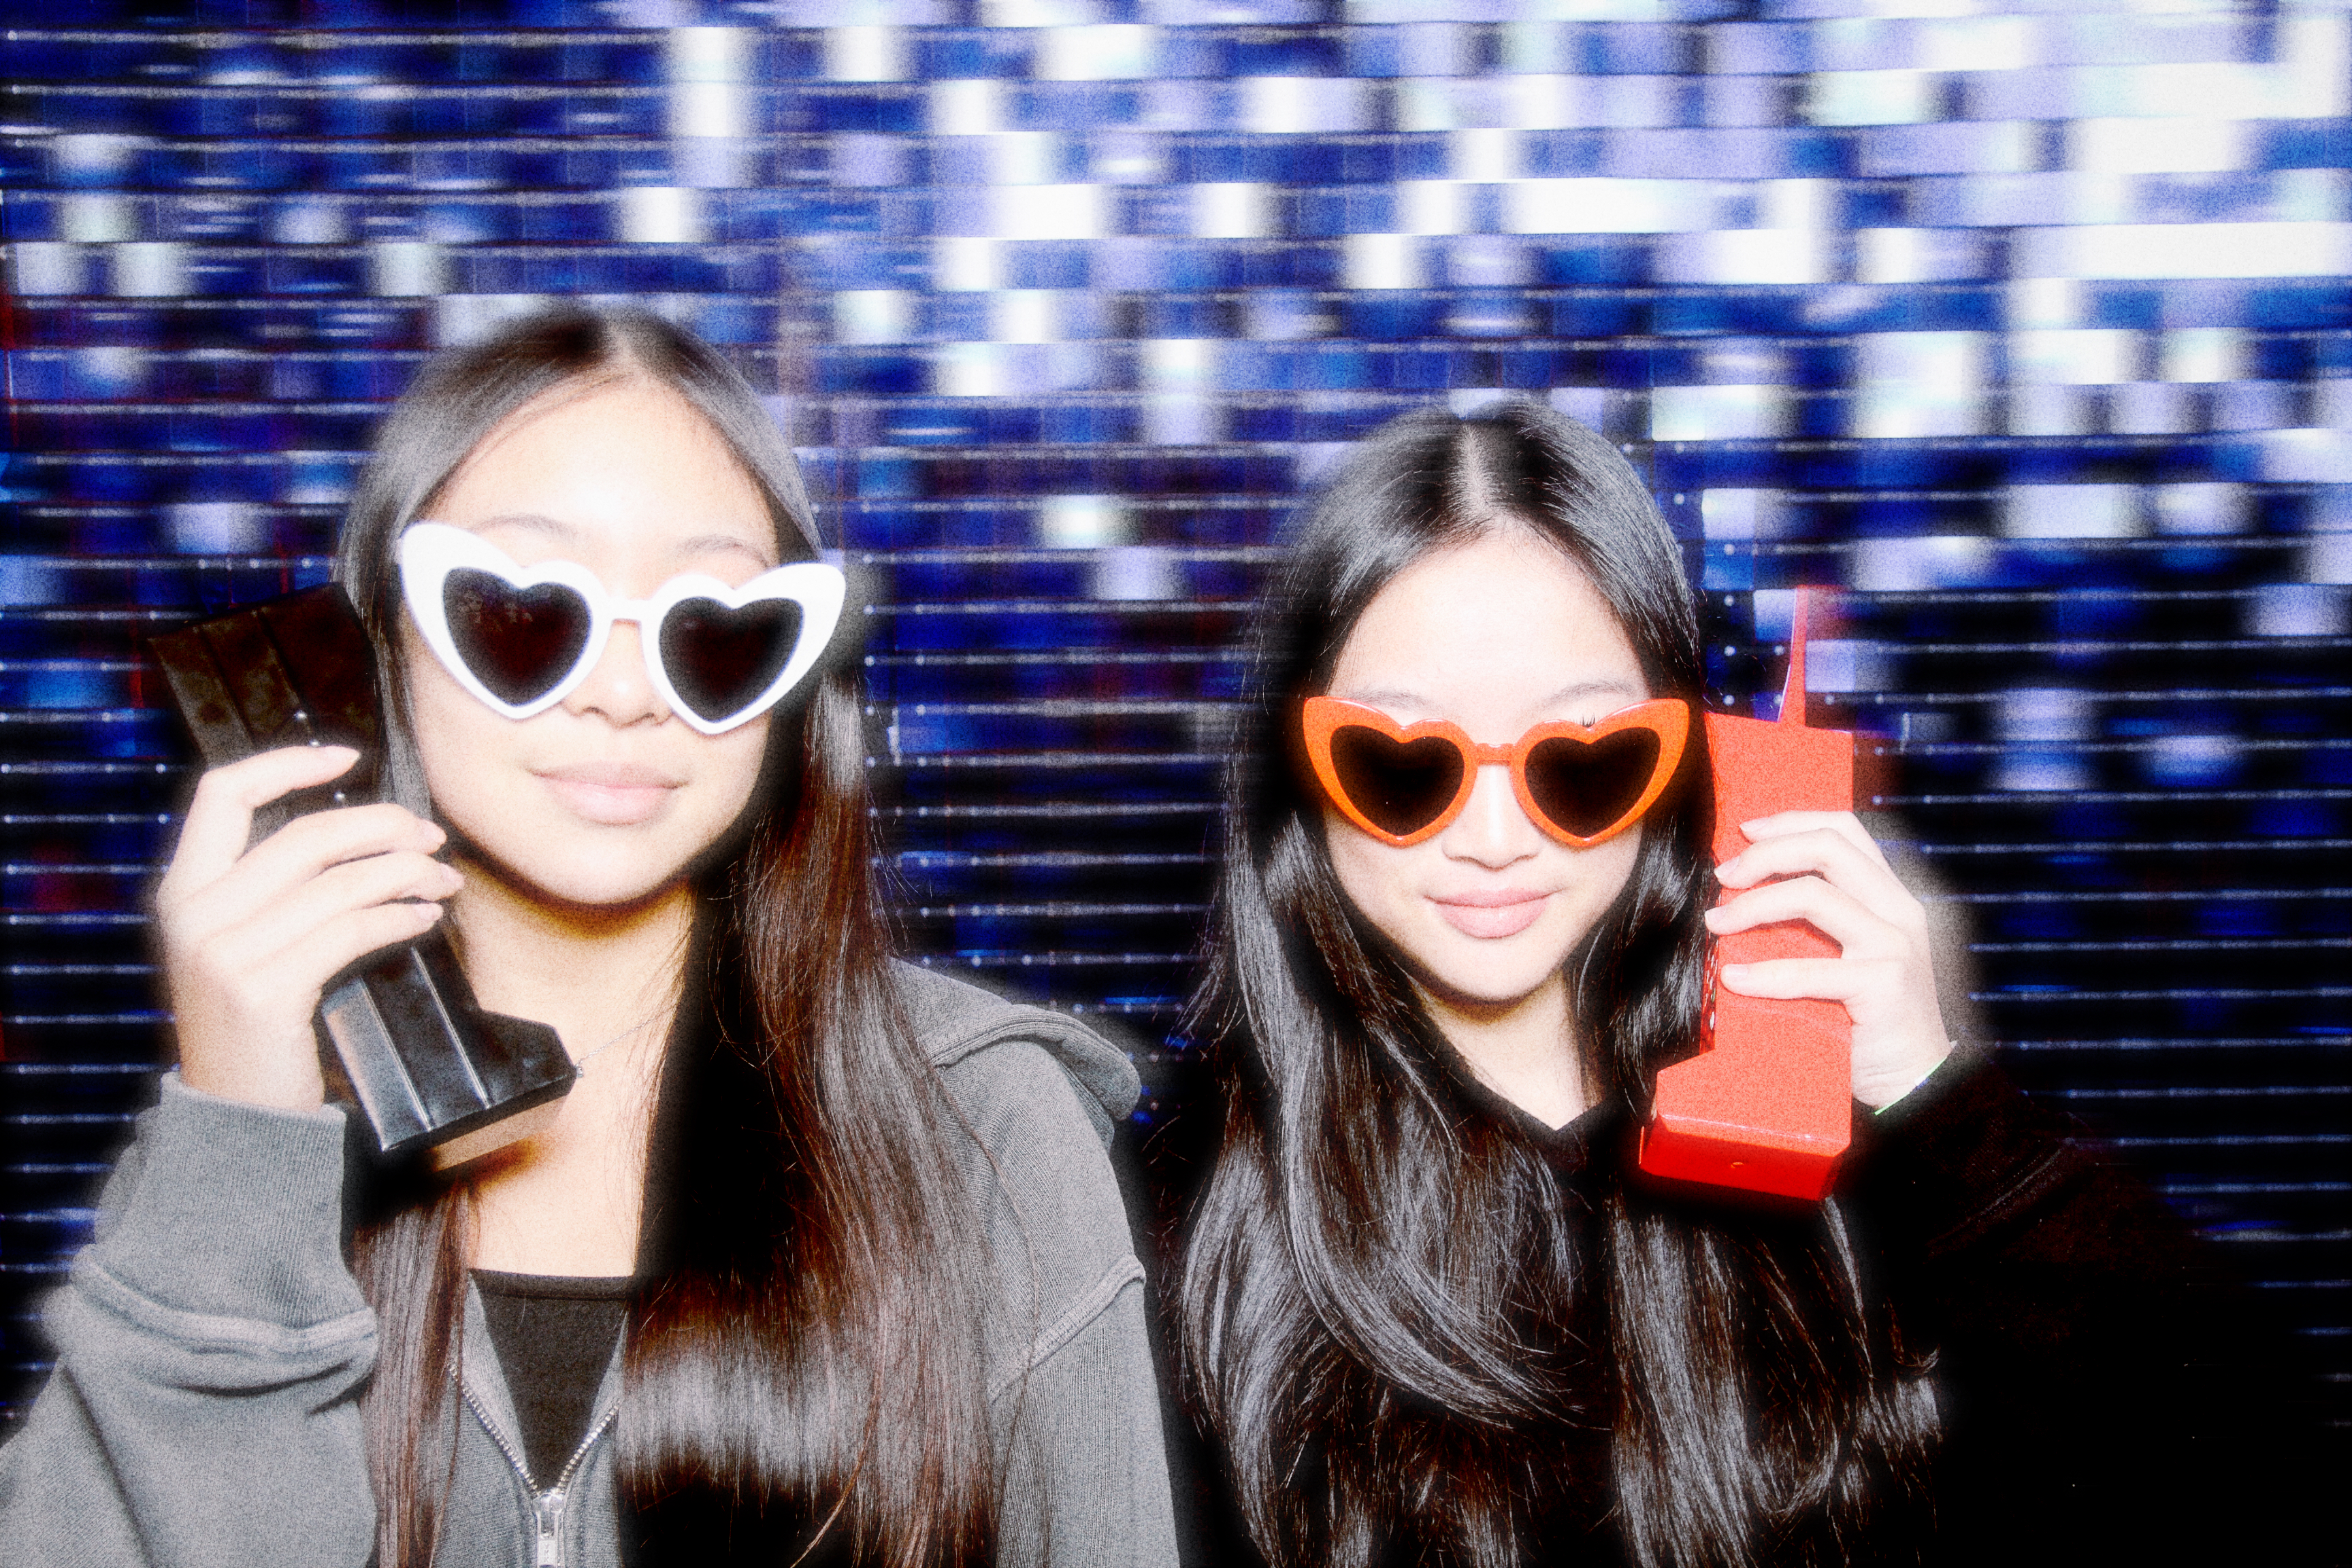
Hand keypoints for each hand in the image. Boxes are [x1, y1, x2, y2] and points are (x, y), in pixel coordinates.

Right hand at [155, 746, 462, 1111]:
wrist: (233, 1119)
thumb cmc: (255, 1028)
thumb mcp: (241, 948)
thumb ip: (272, 892)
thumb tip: (358, 834)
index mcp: (183, 891)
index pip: (221, 793)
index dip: (287, 764)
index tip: (347, 757)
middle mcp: (196, 914)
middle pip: (305, 835)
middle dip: (382, 827)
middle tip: (429, 837)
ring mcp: (227, 953)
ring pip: (340, 883)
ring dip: (407, 874)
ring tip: (443, 879)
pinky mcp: (267, 990)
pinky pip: (352, 930)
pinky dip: (400, 915)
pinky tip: (426, 917)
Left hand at [1705, 810, 1952, 1108]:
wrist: (1919, 1084)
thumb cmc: (1870, 1019)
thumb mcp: (1850, 956)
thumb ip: (1821, 921)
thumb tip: (1748, 889)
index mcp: (1892, 895)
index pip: (1844, 829)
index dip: (1791, 821)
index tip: (1745, 831)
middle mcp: (1901, 910)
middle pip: (1828, 847)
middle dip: (1765, 854)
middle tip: (1723, 877)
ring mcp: (1895, 946)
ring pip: (1813, 895)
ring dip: (1752, 905)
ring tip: (1717, 923)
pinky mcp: (1885, 986)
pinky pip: (1808, 971)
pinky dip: (1763, 974)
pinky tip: (1734, 980)